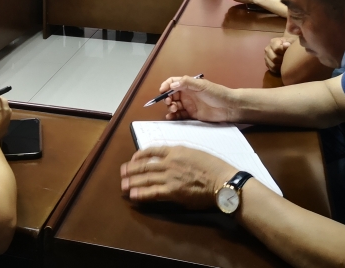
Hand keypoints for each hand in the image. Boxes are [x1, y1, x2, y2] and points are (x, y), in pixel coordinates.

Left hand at [121, 146, 235, 208]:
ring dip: (133, 181)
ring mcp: (170, 176)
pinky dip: (142, 193)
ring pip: (146, 178)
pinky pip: (153, 192)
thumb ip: (181, 154)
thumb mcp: (195, 152)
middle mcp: (170, 162)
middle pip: (146, 165)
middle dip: (132, 169)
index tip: (134, 158)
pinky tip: (134, 195)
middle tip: (123, 172)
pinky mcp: (173, 191)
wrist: (222, 180)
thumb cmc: (214, 166)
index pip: (153, 150)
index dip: (141, 154)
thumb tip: (172, 157)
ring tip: (123, 185)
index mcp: (176, 150)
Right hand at [157, 75, 234, 121]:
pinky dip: (173, 116)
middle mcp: (187, 94)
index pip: (173, 82)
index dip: (166, 85)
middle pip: (171, 95)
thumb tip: (172, 85)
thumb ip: (187, 83)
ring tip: (173, 109)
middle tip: (169, 102)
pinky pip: (179, 115)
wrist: (229, 107)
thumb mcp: (202, 85)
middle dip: (167, 98)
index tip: (162, 91)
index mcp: (188, 85)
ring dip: (170, 107)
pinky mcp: (192, 114)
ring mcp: (189, 104)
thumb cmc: (217, 93)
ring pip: (174, 105)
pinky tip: (171, 117)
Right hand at [264, 37, 291, 73]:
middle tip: (289, 59)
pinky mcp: (267, 63)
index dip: (284, 51)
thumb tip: (285, 45)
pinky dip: (278, 69)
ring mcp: (266, 57)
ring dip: (281, 65)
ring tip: (286, 62)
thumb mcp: (292, 40)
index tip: (289, 52)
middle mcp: (268, 49)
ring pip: (273, 65)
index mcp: (273, 42)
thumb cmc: (291, 44)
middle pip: (274, 58)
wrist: (288, 48)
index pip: (276, 48)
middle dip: (283, 59)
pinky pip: (272, 69)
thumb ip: (290, 41)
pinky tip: (283, 66)